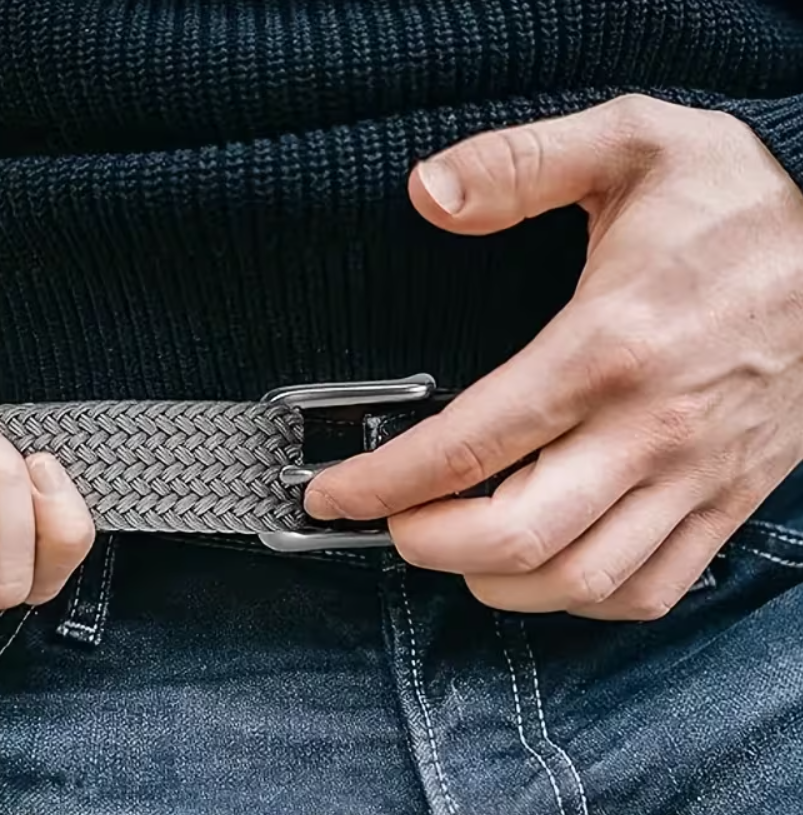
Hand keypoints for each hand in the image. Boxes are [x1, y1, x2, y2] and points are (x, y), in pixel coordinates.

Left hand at [306, 95, 802, 620]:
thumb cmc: (743, 201)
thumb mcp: (631, 141)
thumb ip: (519, 163)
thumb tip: (427, 194)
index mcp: (607, 346)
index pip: (469, 443)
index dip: (384, 483)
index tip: (333, 496)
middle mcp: (650, 427)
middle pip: (519, 535)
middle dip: (428, 544)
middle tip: (390, 524)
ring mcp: (694, 474)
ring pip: (582, 580)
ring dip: (497, 582)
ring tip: (453, 548)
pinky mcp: (728, 498)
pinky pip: (653, 587)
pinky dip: (583, 599)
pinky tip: (545, 568)